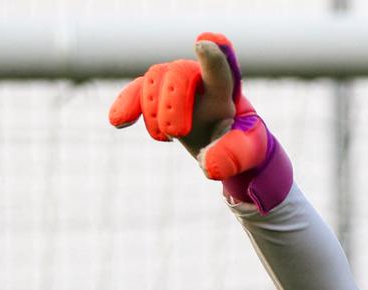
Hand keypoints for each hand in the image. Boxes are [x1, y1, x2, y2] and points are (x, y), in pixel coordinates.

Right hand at [108, 33, 291, 211]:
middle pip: (179, 73)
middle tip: (177, 134)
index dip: (213, 57)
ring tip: (167, 139)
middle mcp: (198, 80)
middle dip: (173, 103)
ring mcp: (174, 85)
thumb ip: (232, 155)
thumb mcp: (247, 153)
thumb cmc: (239, 142)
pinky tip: (119, 123)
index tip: (205, 44)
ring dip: (153, 110)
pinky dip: (126, 105)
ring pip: (154, 79)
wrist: (223, 142)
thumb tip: (210, 166)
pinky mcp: (155, 95)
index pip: (220, 70)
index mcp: (225, 91)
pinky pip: (135, 91)